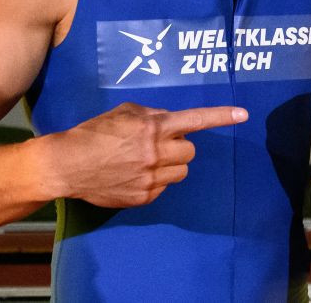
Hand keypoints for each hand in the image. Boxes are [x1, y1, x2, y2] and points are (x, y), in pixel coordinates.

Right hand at [51, 102, 246, 207]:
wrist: (66, 165)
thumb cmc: (94, 133)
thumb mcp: (123, 113)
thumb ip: (152, 115)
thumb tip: (170, 122)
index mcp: (152, 128)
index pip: (194, 120)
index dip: (221, 116)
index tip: (243, 114)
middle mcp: (156, 153)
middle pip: (190, 150)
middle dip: (179, 146)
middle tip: (157, 144)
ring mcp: (151, 178)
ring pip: (182, 171)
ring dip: (171, 164)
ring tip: (146, 160)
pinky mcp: (144, 197)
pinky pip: (164, 187)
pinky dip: (156, 180)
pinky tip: (134, 175)